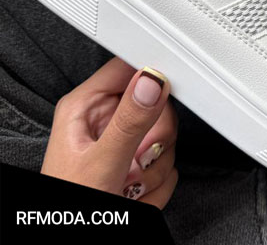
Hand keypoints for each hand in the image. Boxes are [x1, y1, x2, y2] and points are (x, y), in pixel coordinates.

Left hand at [42, 57, 177, 207]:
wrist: (75, 243)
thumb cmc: (68, 212)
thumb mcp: (99, 164)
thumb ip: (129, 121)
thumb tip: (152, 81)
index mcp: (85, 107)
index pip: (127, 67)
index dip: (151, 75)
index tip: (167, 91)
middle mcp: (105, 121)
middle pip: (156, 105)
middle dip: (155, 140)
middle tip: (139, 158)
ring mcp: (124, 143)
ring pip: (166, 137)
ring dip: (155, 168)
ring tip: (130, 186)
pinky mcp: (138, 164)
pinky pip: (169, 163)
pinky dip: (157, 184)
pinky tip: (136, 195)